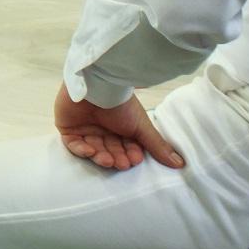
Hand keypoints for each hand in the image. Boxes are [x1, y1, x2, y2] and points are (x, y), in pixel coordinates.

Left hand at [53, 85, 184, 171]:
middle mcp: (103, 129)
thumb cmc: (120, 102)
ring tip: (109, 160)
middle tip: (122, 163)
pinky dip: (82, 150)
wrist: (97, 83)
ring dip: (101, 157)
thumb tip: (180, 164)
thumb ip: (157, 145)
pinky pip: (72, 145)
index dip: (131, 156)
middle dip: (116, 159)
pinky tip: (91, 151)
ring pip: (93, 150)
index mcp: (121, 128)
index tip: (136, 160)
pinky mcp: (68, 127)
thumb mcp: (141, 125)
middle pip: (110, 151)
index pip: (126, 148)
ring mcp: (85, 128)